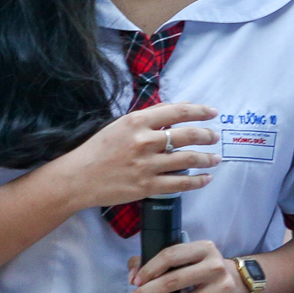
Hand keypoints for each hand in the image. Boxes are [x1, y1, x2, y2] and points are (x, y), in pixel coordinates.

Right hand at [50, 102, 220, 210]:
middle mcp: (144, 141)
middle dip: (207, 136)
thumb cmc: (98, 149)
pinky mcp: (147, 186)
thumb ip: (152, 114)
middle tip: (215, 137)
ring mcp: (147, 165)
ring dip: (207, 158)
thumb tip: (181, 106)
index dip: (200, 111)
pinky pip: (180, 183)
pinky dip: (197, 181)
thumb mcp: (121, 124)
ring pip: (188, 159)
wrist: (78, 178)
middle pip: (187, 135)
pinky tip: (206, 178)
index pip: (177, 112)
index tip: (213, 113)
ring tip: (215, 158)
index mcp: (137, 122)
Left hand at [128, 239, 243, 292]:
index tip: (138, 280)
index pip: (171, 255)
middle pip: (173, 281)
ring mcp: (223, 287)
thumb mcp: (184, 258)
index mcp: (204, 248)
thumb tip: (133, 276)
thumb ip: (153, 261)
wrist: (236, 283)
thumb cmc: (201, 270)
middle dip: (150, 291)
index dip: (150, 268)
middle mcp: (215, 265)